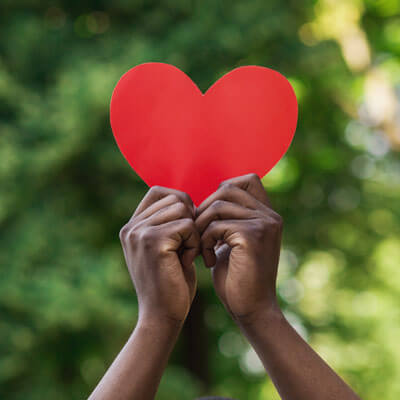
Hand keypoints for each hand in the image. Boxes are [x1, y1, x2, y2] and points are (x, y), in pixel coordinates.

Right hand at [119, 186, 199, 325]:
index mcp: (132, 226)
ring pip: (183, 209)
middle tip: (189, 246)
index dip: (181, 203)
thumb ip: (168, 223)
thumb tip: (186, 199)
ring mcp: (139, 233)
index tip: (188, 227)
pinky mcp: (153, 241)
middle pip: (175, 198)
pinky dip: (195, 243)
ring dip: (193, 232)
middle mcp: (131, 226)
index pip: (159, 191)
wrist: (162, 316)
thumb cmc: (171, 283)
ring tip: (187, 254)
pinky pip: (187, 225)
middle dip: (191, 220)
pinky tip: (188, 262)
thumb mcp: (167, 248)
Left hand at [195, 173, 282, 324]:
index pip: (247, 179)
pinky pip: (215, 225)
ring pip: (217, 206)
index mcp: (267, 214)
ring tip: (201, 249)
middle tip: (198, 233)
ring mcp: (263, 224)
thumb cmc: (237, 277)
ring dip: (201, 227)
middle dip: (205, 209)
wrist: (251, 310)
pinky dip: (204, 241)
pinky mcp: (252, 236)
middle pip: (227, 188)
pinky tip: (207, 260)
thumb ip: (228, 219)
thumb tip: (207, 200)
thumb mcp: (233, 241)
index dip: (223, 190)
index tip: (210, 216)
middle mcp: (270, 215)